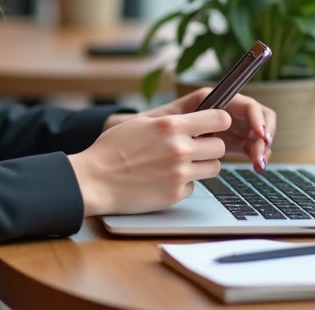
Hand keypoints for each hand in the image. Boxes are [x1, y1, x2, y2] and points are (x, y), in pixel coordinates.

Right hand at [68, 110, 231, 216]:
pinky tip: (164, 179)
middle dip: (209, 146)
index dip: (219, 121)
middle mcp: (179, 149)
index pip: (218, 119)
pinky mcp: (175, 194)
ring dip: (202, 165)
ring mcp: (179, 173)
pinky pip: (194, 186)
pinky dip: (184, 183)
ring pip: (213, 168)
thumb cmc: (112, 149)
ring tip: (180, 163)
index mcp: (171, 126)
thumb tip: (196, 121)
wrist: (95, 179)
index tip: (215, 125)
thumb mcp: (141, 123)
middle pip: (219, 147)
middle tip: (194, 147)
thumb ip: (171, 121)